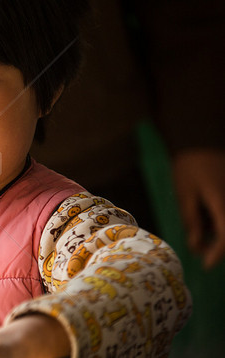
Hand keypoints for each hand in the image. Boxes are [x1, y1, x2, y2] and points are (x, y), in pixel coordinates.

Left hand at [173, 149, 224, 268]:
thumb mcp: (184, 194)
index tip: (206, 265)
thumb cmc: (189, 166)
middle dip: (215, 244)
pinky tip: (202, 212)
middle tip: (197, 248)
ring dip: (216, 230)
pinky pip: (223, 213)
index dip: (217, 253)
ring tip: (196, 221)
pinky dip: (216, 219)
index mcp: (222, 203)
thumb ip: (191, 220)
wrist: (201, 139)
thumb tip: (195, 244)